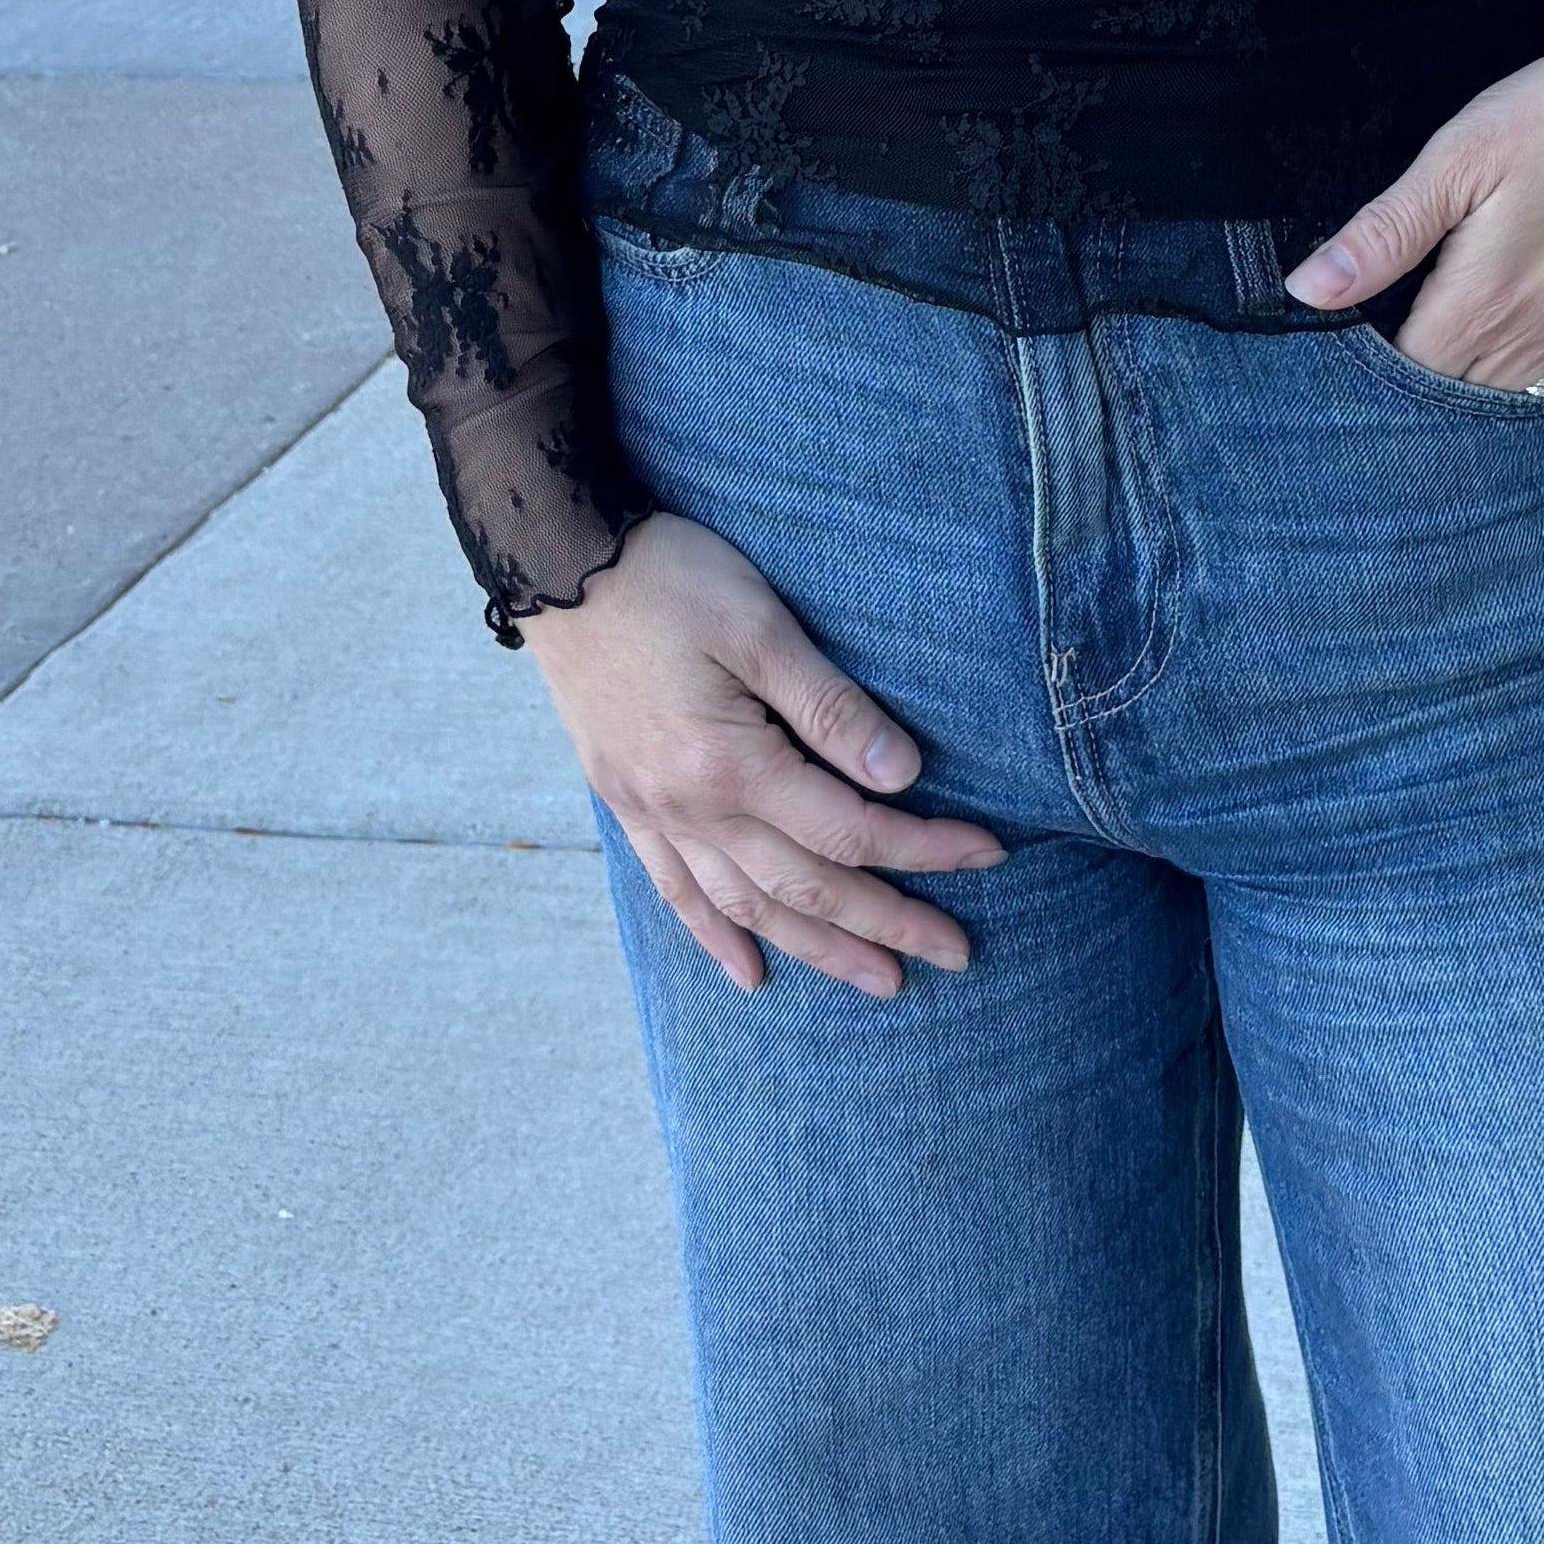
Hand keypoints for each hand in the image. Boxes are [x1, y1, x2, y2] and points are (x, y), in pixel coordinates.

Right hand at [519, 512, 1004, 998]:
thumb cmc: (668, 578)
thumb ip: (830, 705)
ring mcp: (652, 815)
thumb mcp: (759, 624)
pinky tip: (749, 975)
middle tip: (956, 955)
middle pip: (806, 886)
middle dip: (886, 925)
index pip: (850, 828)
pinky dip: (716, 940)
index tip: (986, 857)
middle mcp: (690, 809)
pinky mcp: (625, 804)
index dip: (924, 848)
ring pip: (748, 907)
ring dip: (818, 948)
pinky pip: (675, 894)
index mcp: (731, 764)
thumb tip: (901, 773)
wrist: (556, 562)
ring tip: (880, 981)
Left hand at [1285, 46, 1543, 390]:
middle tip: (1386, 313)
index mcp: (1479, 307)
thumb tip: (1308, 290)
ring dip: (1463, 368)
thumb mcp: (1462, 157)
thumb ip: (1385, 233)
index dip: (1363, 350)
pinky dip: (1515, 361)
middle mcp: (1529, 346)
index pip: (1399, 373)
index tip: (1346, 316)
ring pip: (1499, 390)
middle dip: (1412, 366)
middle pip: (1448, 392)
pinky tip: (1505, 316)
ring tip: (1439, 316)